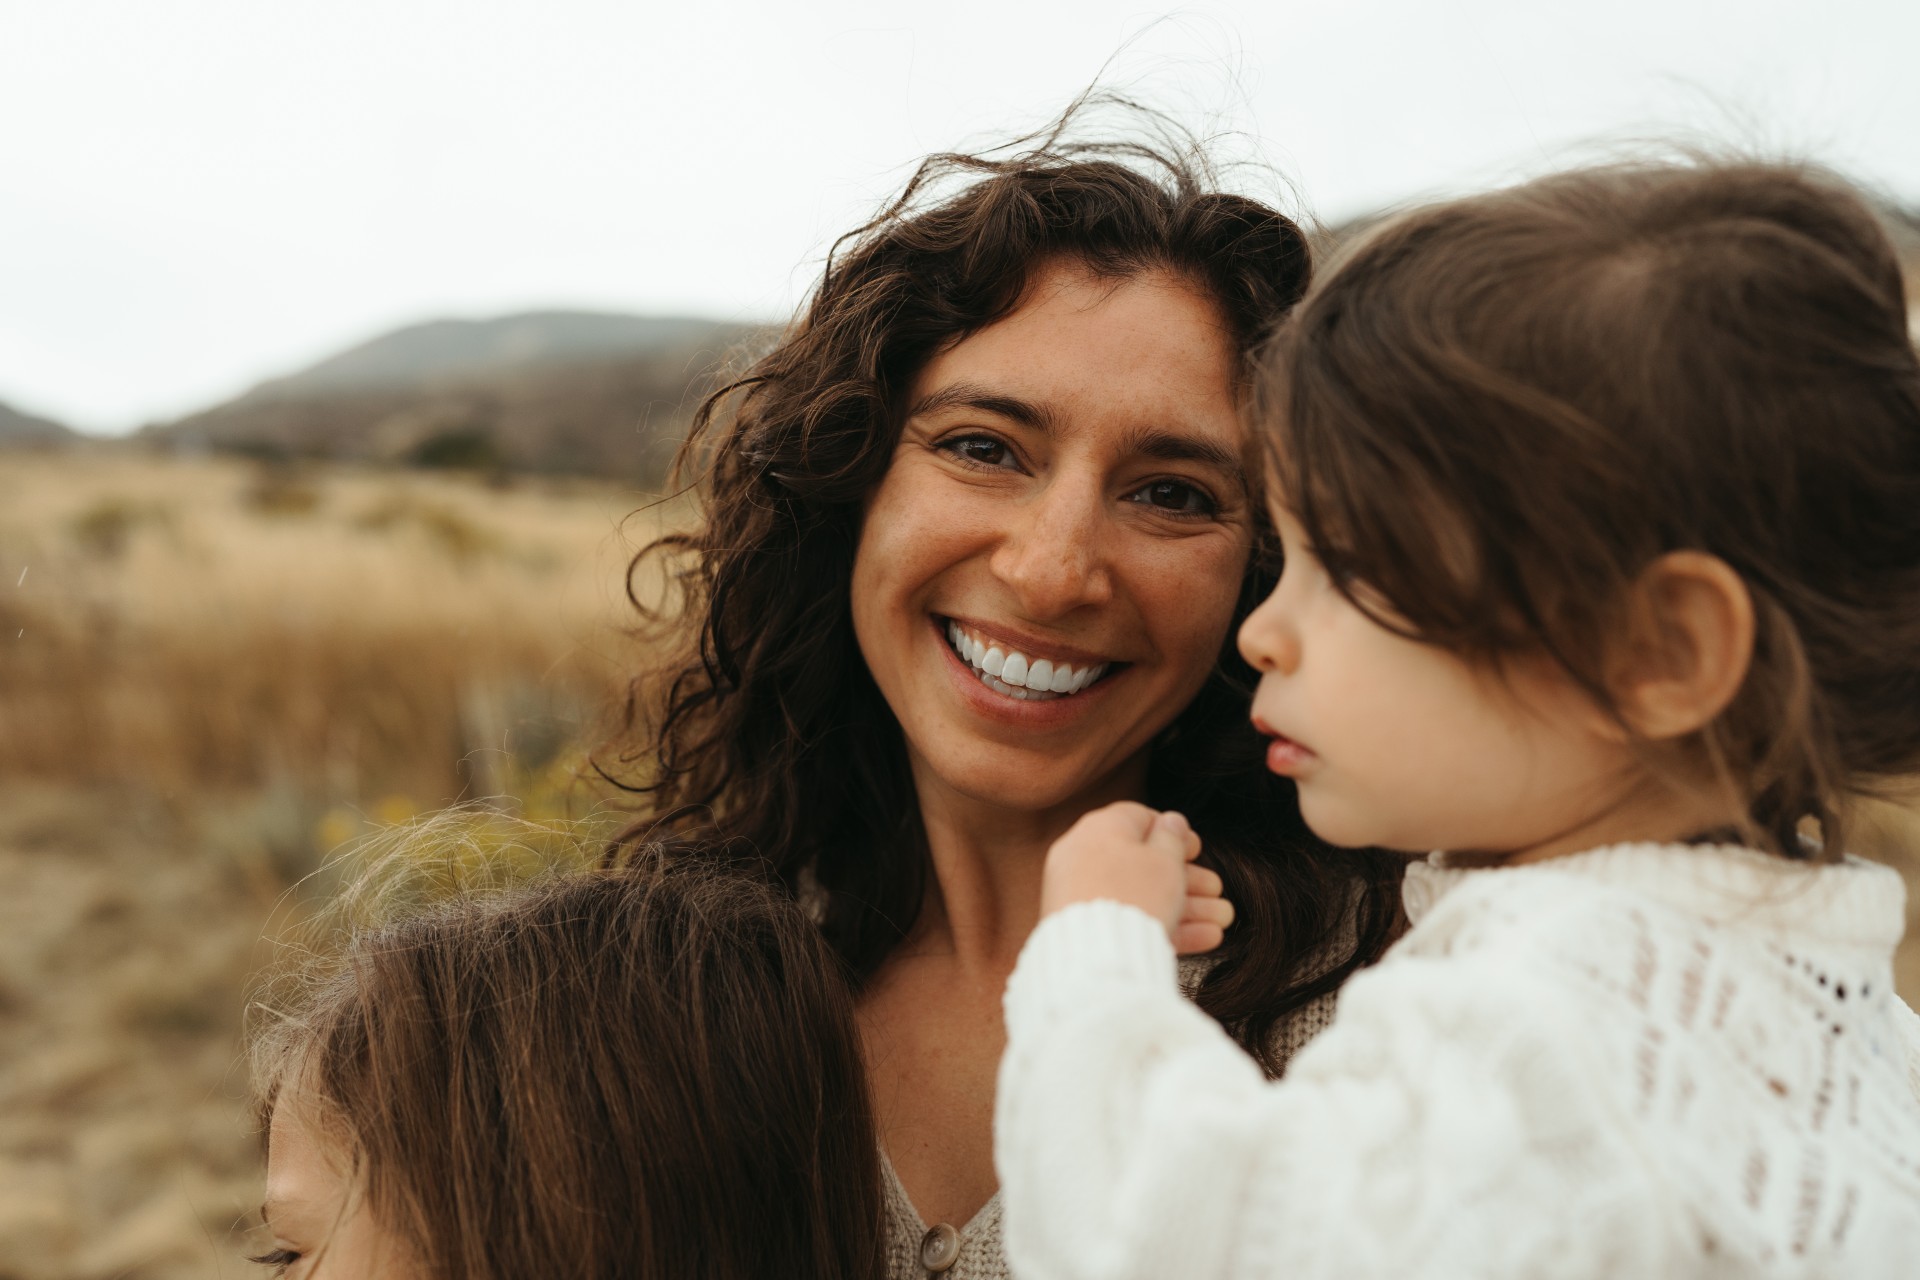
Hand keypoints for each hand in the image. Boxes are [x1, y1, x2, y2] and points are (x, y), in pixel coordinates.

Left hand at [1040, 802, 1234, 953]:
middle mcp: (1085, 857)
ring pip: (1142, 894)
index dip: (1173, 832)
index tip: (1195, 849)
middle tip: (1214, 889)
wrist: (1099, 955)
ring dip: (1186, 906)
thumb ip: (1172, 838)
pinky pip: (1129, 919)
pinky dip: (1165, 924)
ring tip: (1221, 919)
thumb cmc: (1135, 895)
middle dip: (1187, 878)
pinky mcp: (1088, 927)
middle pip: (1145, 863)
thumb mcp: (1165, 860)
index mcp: (1100, 828)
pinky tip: (1205, 937)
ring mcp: (1083, 894)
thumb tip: (1172, 821)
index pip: (1138, 819)